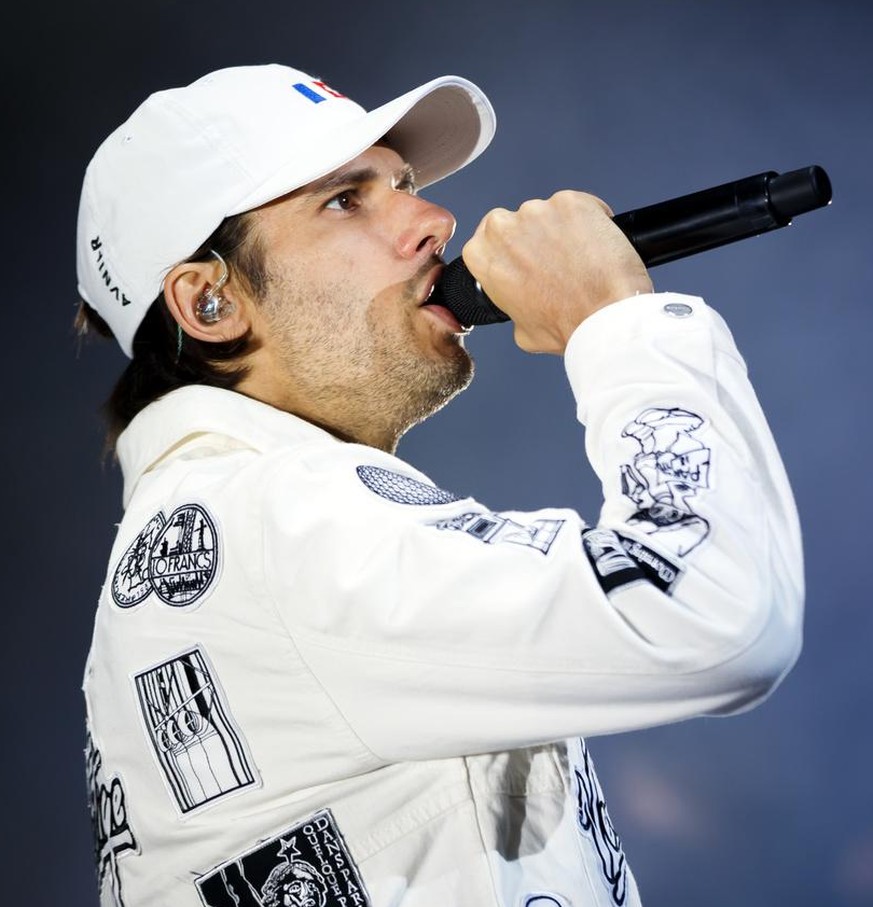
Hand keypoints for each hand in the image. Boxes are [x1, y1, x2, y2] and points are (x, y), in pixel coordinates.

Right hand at [461, 191, 652, 353]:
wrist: (604, 315)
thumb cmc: (566, 325)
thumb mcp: (522, 330)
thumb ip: (513, 303)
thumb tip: (524, 300)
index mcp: (482, 255)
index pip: (486, 241)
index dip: (508, 252)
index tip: (522, 261)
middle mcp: (503, 227)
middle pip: (515, 223)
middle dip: (531, 237)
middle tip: (553, 262)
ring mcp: (538, 210)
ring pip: (547, 213)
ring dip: (560, 230)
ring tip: (579, 258)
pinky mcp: (571, 201)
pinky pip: (578, 205)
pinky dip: (588, 219)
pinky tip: (596, 245)